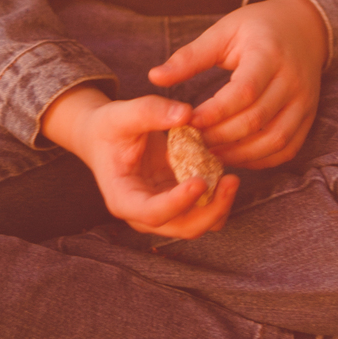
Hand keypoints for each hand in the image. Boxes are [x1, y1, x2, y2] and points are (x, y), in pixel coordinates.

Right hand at [39, 86, 237, 237]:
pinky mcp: (177, 201)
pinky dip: (216, 197)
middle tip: (232, 180)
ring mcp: (163, 210)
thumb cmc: (110, 127)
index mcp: (123, 198)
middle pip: (182, 228)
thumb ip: (151, 111)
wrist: (105, 136)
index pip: (152, 213)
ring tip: (231, 178)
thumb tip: (186, 113)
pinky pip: (203, 209)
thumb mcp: (122, 114)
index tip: (200, 181)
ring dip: (218, 207)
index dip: (178, 202)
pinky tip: (222, 171)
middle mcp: (143, 213)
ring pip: (197, 224)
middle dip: (210, 210)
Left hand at [148, 0, 328, 170]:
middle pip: (256, 120)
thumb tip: (153, 77)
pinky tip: (237, 156)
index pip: (243, 92)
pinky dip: (261, 160)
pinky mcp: (308, 117)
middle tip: (193, 142)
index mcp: (268, 54)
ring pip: (274, 140)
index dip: (214, 112)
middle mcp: (292, 80)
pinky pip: (287, 149)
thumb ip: (190, 57)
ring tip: (211, 153)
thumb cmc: (255, 28)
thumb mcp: (222, 32)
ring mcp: (304, 101)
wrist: (302, 27)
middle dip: (221, 136)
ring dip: (241, 154)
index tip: (187, 121)